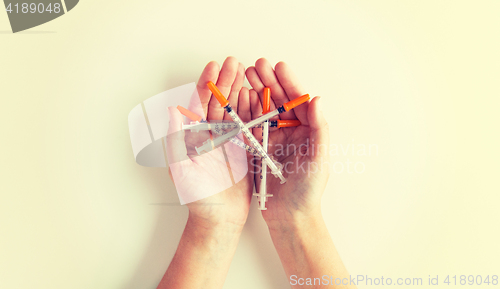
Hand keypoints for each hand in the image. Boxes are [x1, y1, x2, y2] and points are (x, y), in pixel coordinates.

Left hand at [166, 56, 253, 227]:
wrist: (219, 219)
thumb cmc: (197, 198)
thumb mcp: (181, 168)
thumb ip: (176, 139)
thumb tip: (172, 109)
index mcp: (194, 136)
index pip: (199, 104)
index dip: (206, 84)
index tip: (214, 67)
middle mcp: (210, 135)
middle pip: (218, 102)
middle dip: (226, 82)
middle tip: (234, 62)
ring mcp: (227, 141)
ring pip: (234, 110)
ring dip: (239, 91)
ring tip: (248, 73)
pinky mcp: (243, 150)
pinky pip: (248, 126)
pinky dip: (253, 110)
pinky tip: (257, 96)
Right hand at [246, 58, 329, 227]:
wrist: (290, 216)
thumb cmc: (309, 190)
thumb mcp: (319, 158)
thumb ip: (320, 128)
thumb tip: (317, 99)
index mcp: (308, 131)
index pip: (298, 102)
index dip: (288, 83)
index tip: (278, 66)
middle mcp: (291, 132)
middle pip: (278, 102)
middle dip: (268, 82)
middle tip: (256, 65)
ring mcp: (273, 140)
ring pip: (263, 111)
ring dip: (254, 92)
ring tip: (244, 75)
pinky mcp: (258, 150)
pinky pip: (250, 127)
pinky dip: (244, 112)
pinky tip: (237, 98)